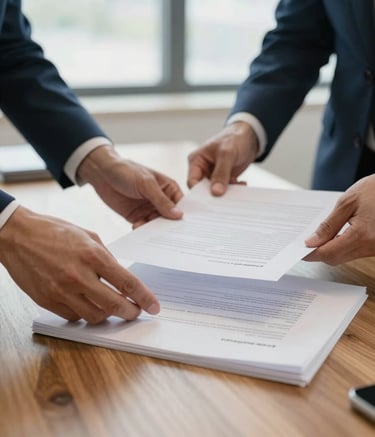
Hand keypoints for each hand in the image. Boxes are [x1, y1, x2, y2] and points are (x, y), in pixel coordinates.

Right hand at [0, 207, 159, 322]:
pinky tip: (87, 303)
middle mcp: (78, 276)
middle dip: (130, 312)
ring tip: (111, 306)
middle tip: (136, 312)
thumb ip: (106, 257)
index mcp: (92, 255)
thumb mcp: (87, 235)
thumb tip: (120, 277)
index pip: (127, 283)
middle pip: (114, 305)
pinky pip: (74, 316)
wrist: (17, 235)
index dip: (144, 298)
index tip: (153, 307)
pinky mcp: (47, 301)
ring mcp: (61, 291)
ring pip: (94, 316)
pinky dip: (85, 313)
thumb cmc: (53, 231)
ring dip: (108, 314)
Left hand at [78, 145, 183, 227]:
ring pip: (157, 224)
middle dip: (170, 226)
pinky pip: (143, 227)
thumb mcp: (146, 184)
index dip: (184, 215)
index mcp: (168, 188)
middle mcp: (161, 200)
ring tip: (153, 235)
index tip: (187, 228)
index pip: (181, 204)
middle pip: (170, 218)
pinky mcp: (137, 216)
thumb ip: (162, 201)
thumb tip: (179, 215)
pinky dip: (142, 230)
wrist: (102, 173)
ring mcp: (149, 209)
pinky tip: (138, 228)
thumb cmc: (127, 171)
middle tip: (171, 237)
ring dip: (155, 230)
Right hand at [187, 121, 258, 195]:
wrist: (250, 136)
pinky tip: (241, 184)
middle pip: (202, 189)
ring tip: (237, 187)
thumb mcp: (227, 154)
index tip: (210, 200)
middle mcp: (202, 169)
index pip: (192, 181)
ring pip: (215, 191)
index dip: (199, 192)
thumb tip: (216, 192)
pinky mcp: (223, 178)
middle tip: (225, 198)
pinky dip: (233, 189)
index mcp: (196, 160)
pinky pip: (225, 189)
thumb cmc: (235, 138)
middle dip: (214, 194)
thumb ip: (221, 173)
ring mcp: (212, 174)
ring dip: (226, 192)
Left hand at [304, 175, 374, 264]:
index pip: (329, 253)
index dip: (311, 254)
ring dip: (331, 250)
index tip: (300, 250)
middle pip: (336, 258)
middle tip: (306, 243)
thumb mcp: (348, 201)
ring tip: (319, 238)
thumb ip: (328, 224)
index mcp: (362, 234)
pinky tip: (335, 237)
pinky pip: (356, 252)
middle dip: (319, 252)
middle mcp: (371, 246)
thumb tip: (312, 242)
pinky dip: (343, 247)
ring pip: (346, 257)